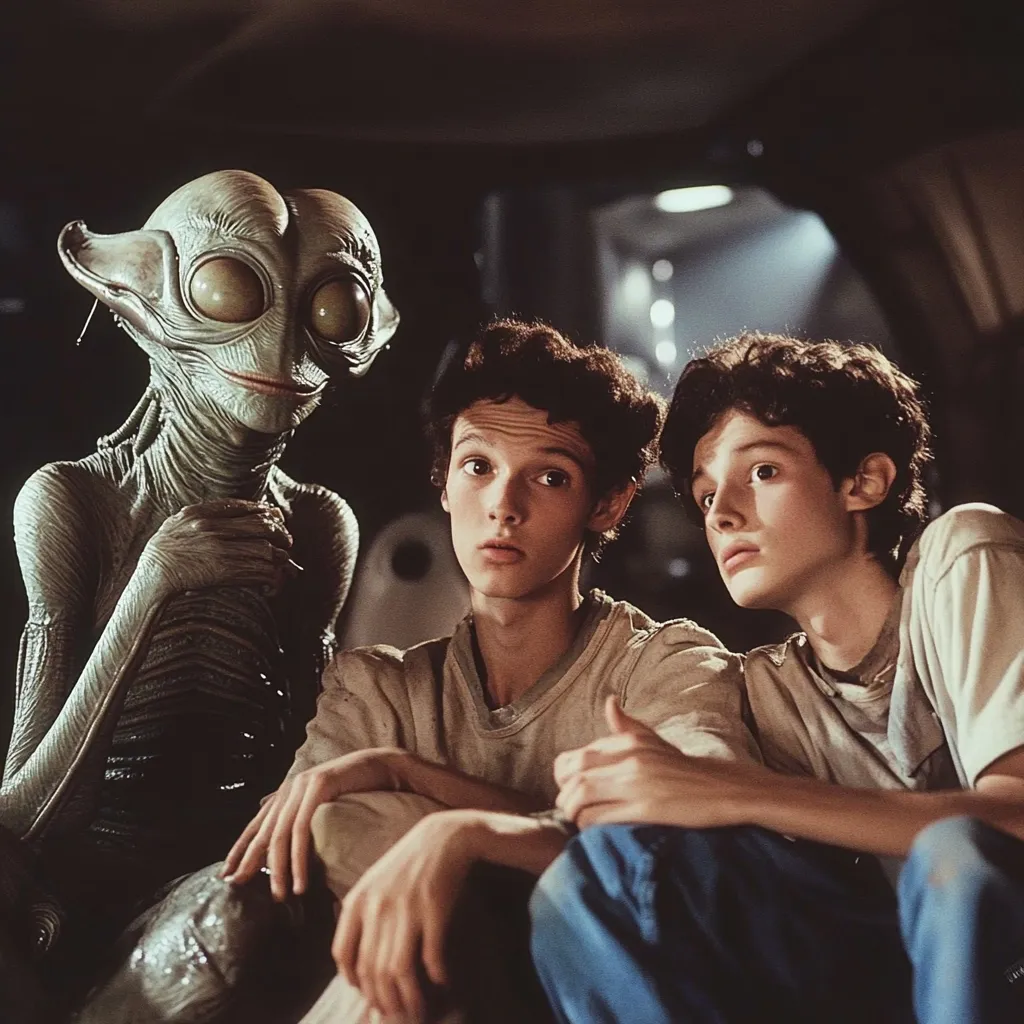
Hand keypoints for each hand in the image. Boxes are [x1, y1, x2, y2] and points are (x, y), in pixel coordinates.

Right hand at [135, 498, 296, 598]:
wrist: (151, 580)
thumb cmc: (164, 554)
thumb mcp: (177, 524)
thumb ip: (203, 515)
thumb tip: (239, 511)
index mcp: (199, 513)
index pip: (244, 506)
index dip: (266, 512)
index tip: (276, 518)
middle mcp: (211, 527)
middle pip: (262, 525)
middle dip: (281, 533)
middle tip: (286, 542)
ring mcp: (218, 548)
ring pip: (267, 548)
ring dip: (279, 558)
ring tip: (280, 564)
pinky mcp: (224, 571)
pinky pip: (260, 571)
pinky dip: (272, 578)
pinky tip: (271, 585)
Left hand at [222, 748, 405, 897]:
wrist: (386, 765)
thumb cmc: (358, 785)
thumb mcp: (322, 800)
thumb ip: (298, 808)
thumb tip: (268, 814)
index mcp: (288, 791)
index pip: (256, 824)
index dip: (239, 849)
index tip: (225, 873)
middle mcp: (291, 787)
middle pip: (263, 832)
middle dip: (249, 862)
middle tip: (238, 888)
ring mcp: (303, 785)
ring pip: (281, 836)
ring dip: (278, 870)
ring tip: (280, 896)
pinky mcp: (318, 787)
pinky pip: (301, 830)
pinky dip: (298, 860)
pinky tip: (299, 882)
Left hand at [334, 811, 476, 1021]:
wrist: (444, 837)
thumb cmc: (409, 864)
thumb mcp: (375, 883)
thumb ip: (361, 915)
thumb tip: (357, 962)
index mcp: (358, 900)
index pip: (343, 954)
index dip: (353, 981)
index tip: (368, 994)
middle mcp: (377, 906)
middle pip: (371, 970)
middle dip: (383, 1001)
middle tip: (397, 1014)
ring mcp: (405, 908)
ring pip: (398, 971)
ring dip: (409, 999)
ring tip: (419, 1011)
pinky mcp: (433, 910)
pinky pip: (430, 956)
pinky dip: (435, 975)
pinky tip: (441, 981)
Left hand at [554, 696, 756, 829]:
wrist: (725, 789)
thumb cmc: (684, 769)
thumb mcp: (655, 742)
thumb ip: (627, 726)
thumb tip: (609, 703)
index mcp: (628, 741)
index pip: (575, 757)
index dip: (564, 777)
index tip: (570, 790)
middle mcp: (629, 757)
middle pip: (572, 774)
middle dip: (563, 795)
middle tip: (570, 808)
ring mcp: (637, 783)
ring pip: (581, 795)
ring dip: (572, 812)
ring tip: (579, 820)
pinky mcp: (646, 808)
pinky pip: (600, 817)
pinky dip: (588, 825)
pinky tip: (595, 830)